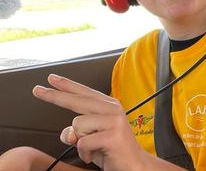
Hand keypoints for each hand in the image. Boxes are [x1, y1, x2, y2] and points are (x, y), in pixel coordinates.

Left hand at [32, 74, 147, 169]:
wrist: (134, 165)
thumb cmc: (112, 150)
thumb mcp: (91, 138)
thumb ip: (78, 131)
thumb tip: (70, 133)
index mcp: (108, 106)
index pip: (84, 93)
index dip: (66, 85)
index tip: (51, 78)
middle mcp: (112, 109)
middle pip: (77, 101)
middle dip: (55, 96)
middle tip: (37, 90)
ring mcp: (114, 121)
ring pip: (77, 125)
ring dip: (80, 141)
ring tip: (94, 147)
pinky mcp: (112, 135)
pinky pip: (82, 143)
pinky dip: (85, 153)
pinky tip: (95, 154)